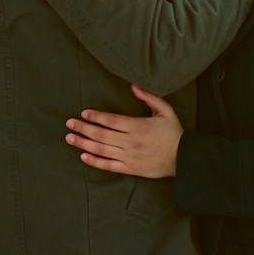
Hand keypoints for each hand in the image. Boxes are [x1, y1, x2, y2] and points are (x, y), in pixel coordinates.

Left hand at [65, 84, 183, 178]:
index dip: (95, 116)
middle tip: (69, 124)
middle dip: (83, 128)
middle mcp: (130, 141)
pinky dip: (94, 161)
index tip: (83, 113)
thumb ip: (148, 97)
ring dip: (83, 143)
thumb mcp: (165, 110)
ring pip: (101, 149)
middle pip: (101, 134)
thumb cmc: (173, 132)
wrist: (183, 158)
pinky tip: (83, 156)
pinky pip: (108, 165)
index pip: (111, 120)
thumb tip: (133, 85)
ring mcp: (129, 156)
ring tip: (69, 138)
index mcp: (138, 126)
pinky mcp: (130, 169)